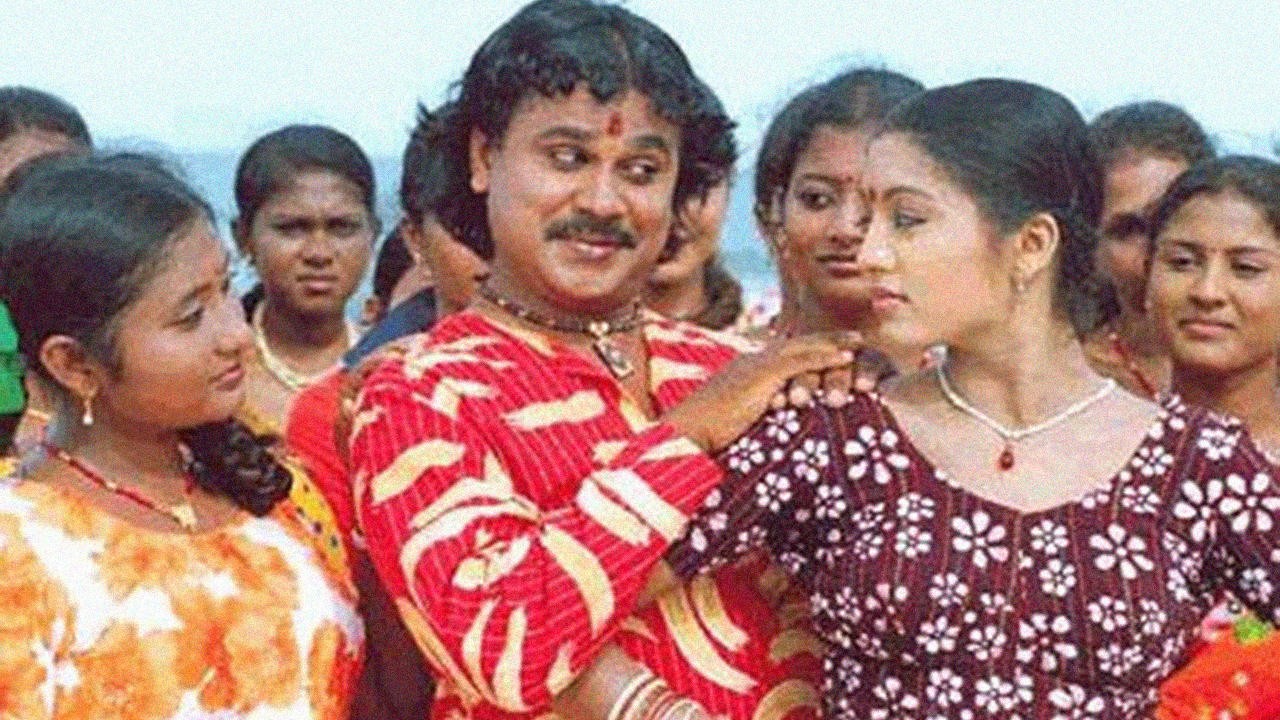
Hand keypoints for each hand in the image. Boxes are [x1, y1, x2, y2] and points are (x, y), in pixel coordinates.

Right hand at [663, 331, 860, 451]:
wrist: (686, 434)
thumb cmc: (705, 435)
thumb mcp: (737, 422)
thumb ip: (755, 417)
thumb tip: (770, 427)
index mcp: (746, 370)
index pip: (784, 355)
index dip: (810, 350)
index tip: (834, 350)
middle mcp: (752, 361)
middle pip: (797, 344)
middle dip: (828, 339)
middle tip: (857, 337)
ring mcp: (756, 366)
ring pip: (802, 348)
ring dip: (833, 343)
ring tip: (859, 342)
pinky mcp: (760, 375)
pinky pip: (800, 362)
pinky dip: (825, 357)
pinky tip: (846, 357)